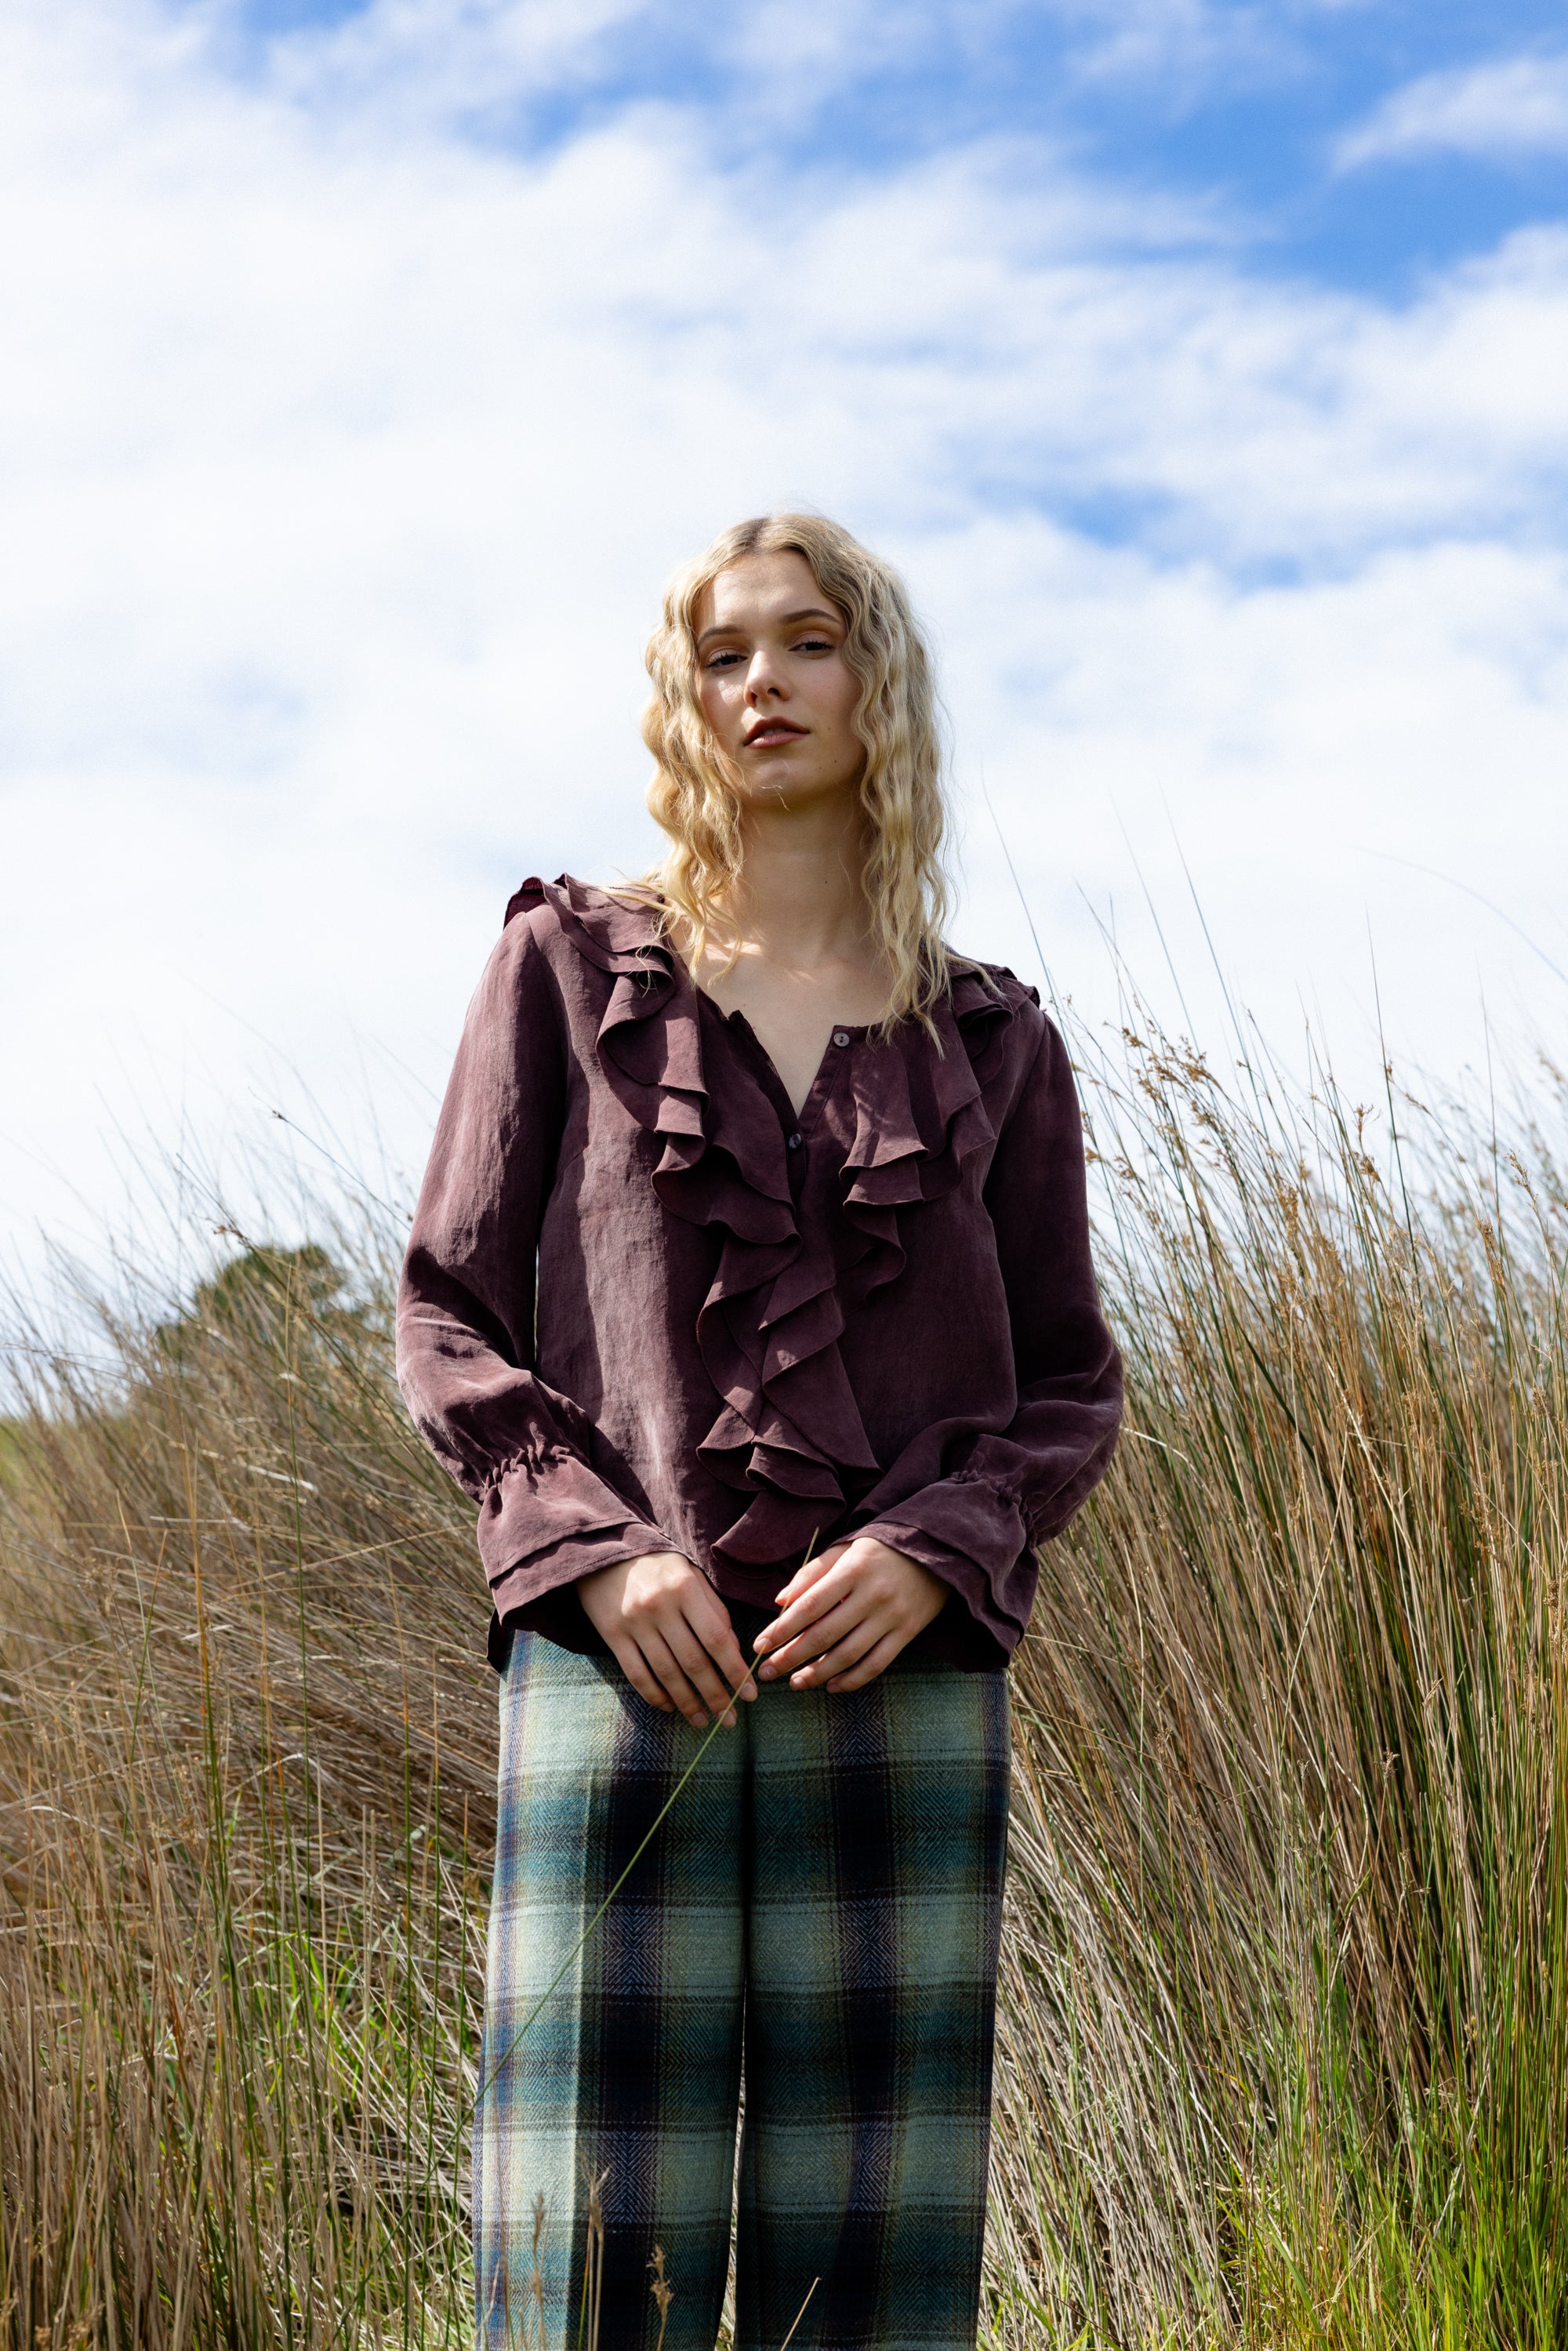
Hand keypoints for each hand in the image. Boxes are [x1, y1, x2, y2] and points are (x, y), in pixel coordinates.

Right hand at [577, 1553, 756, 1727]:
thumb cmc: (658, 1567)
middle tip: (730, 1719)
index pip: (717, 1639)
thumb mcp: (691, 1576)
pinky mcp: (612, 1635)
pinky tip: (670, 1706)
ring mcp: (634, 1623)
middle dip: (716, 1696)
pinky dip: (655, 1695)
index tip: (750, 1695)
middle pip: (693, 1662)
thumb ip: (714, 1609)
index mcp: (685, 1589)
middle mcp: (660, 1607)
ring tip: (703, 1721)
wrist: (605, 1552)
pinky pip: (637, 1674)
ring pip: (666, 1673)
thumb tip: (734, 1649)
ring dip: (688, 1703)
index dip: (735, 1671)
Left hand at [752, 1537, 947, 1692]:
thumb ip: (812, 1573)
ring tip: (795, 1683)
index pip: (810, 1605)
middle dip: (791, 1657)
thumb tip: (780, 1602)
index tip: (760, 1646)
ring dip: (818, 1674)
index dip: (782, 1628)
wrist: (935, 1552)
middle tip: (767, 1672)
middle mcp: (873, 1594)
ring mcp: (892, 1616)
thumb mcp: (845, 1550)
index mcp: (854, 1569)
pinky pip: (876, 1665)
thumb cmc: (879, 1552)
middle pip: (825, 1634)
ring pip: (849, 1655)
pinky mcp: (907, 1633)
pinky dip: (852, 1680)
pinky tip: (831, 1686)